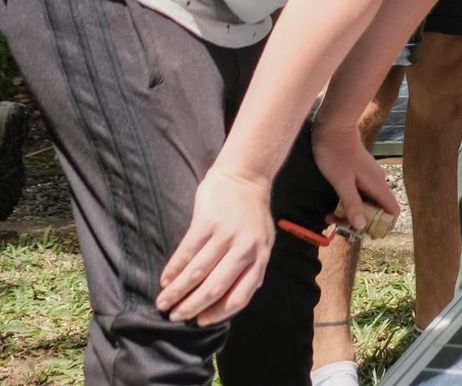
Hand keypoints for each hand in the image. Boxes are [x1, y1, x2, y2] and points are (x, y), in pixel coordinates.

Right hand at [157, 167, 274, 324]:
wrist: (245, 176)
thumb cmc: (251, 214)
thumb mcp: (262, 241)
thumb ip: (250, 268)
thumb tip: (228, 300)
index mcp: (260, 257)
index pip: (241, 295)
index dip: (219, 313)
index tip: (200, 321)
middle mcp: (245, 249)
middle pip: (215, 288)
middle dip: (192, 306)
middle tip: (175, 317)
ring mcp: (226, 236)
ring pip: (197, 273)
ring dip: (177, 291)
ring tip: (163, 303)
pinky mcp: (207, 223)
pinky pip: (186, 253)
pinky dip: (173, 270)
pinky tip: (164, 280)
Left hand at [311, 123, 400, 230]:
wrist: (333, 128)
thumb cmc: (336, 154)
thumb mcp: (341, 182)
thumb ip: (352, 203)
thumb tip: (361, 225)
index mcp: (377, 185)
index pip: (392, 211)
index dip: (383, 225)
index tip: (363, 232)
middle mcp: (377, 182)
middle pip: (378, 210)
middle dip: (360, 221)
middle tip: (337, 223)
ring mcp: (370, 177)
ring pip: (367, 203)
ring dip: (352, 212)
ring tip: (330, 215)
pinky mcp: (361, 174)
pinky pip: (361, 194)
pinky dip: (350, 203)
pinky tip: (333, 204)